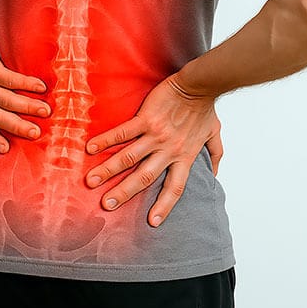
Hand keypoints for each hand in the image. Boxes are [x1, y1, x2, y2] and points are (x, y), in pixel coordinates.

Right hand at [85, 74, 222, 226]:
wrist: (199, 84)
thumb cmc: (205, 107)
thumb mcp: (214, 134)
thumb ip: (214, 155)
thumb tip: (215, 174)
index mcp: (184, 157)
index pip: (174, 188)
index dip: (164, 206)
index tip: (153, 223)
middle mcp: (168, 150)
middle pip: (145, 178)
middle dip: (124, 193)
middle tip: (106, 206)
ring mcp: (156, 135)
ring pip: (129, 157)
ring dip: (109, 170)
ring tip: (91, 181)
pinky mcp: (146, 118)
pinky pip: (124, 132)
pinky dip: (107, 140)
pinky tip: (91, 147)